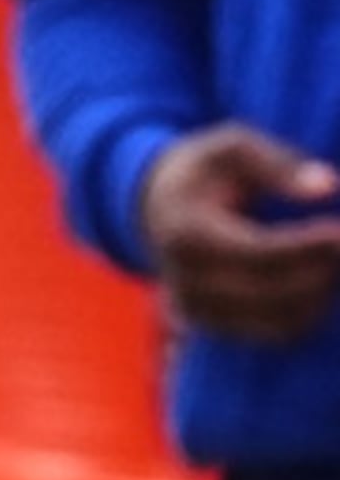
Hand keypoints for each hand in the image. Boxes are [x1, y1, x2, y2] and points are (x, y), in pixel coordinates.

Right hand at [138, 122, 339, 343]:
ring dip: (320, 293)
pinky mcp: (215, 327)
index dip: (306, 247)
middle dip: (322, 271)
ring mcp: (198, 310)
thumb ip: (279, 164)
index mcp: (185, 235)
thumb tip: (327, 188)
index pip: (257, 253)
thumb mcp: (233, 147)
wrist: (157, 207)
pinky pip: (277, 332)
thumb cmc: (205, 171)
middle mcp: (186, 282)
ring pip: (280, 321)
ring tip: (333, 257)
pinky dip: (309, 310)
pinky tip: (320, 277)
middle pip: (273, 292)